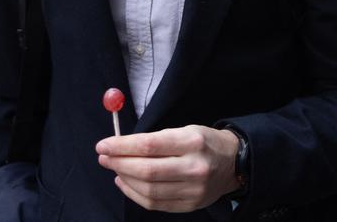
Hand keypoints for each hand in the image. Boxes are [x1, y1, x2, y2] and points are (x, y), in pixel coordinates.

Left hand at [96, 125, 239, 212]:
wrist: (233, 163)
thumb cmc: (203, 142)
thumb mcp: (184, 130)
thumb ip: (155, 139)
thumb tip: (119, 146)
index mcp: (192, 142)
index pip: (149, 145)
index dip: (121, 146)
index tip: (103, 145)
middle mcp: (194, 167)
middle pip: (147, 170)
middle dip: (119, 163)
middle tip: (104, 157)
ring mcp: (193, 190)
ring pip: (148, 190)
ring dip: (124, 179)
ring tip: (114, 169)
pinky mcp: (190, 205)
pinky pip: (154, 204)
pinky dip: (134, 194)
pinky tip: (124, 183)